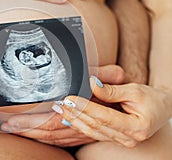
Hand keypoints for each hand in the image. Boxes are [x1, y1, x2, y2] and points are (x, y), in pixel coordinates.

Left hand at [1, 65, 124, 146]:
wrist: (141, 111)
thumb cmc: (128, 94)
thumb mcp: (118, 78)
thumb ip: (104, 75)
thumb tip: (91, 75)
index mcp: (90, 112)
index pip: (58, 118)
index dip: (38, 119)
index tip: (17, 117)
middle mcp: (85, 127)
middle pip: (51, 131)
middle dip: (28, 129)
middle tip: (9, 125)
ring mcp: (84, 133)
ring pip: (54, 139)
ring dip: (33, 135)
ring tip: (15, 130)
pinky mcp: (83, 136)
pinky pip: (62, 142)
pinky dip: (46, 139)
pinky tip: (34, 136)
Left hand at [56, 78, 171, 147]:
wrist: (161, 109)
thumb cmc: (151, 99)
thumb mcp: (135, 90)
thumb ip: (112, 90)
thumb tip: (91, 84)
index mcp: (136, 127)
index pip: (104, 117)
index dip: (85, 107)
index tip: (71, 98)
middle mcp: (128, 138)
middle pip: (95, 126)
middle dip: (76, 113)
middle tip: (61, 103)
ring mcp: (121, 140)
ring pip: (92, 131)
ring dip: (74, 120)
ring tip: (61, 109)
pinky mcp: (114, 138)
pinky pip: (94, 132)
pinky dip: (80, 124)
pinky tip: (69, 117)